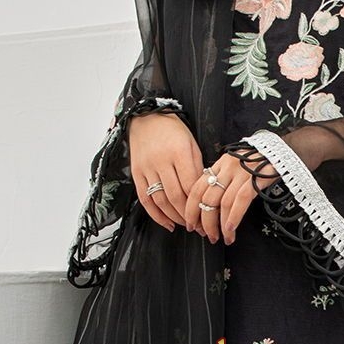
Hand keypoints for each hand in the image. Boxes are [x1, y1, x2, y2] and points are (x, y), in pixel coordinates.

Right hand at [129, 111, 204, 230]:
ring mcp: (146, 168)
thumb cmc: (173, 130)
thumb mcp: (191, 143)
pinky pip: (145, 199)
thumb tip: (204, 193)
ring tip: (185, 225)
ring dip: (174, 217)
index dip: (199, 204)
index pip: (190, 185)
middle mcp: (161, 161)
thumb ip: (197, 167)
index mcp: (178, 152)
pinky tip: (167, 223)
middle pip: (175, 196)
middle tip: (199, 226)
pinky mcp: (136, 173)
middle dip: (188, 215)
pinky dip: (156, 215)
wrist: (146, 117)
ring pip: (160, 200)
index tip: (208, 214)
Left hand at [184, 147, 279, 245]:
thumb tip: (209, 205)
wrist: (283, 152)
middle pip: (207, 198)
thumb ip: (223, 180)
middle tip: (207, 236)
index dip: (191, 209)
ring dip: (220, 225)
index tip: (191, 224)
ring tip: (223, 238)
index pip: (197, 188)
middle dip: (205, 222)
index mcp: (220, 164)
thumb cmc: (259, 163)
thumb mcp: (236, 166)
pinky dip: (233, 217)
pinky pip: (240, 201)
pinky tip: (231, 229)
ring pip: (223, 203)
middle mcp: (228, 167)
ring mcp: (241, 172)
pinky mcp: (256, 179)